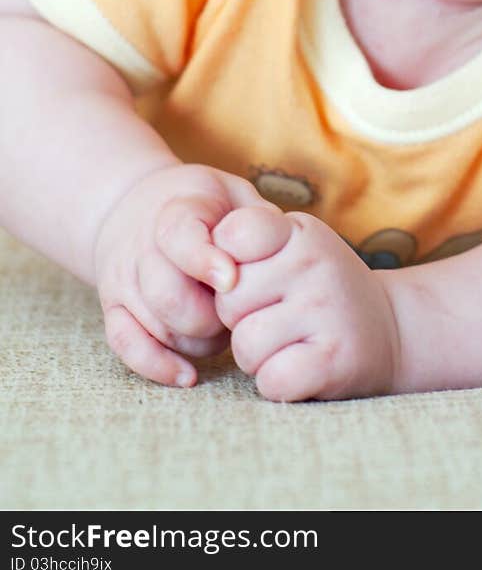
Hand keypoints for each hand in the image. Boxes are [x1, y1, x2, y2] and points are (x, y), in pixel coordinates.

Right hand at [93, 163, 270, 387]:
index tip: (232, 280)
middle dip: (212, 317)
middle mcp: (142, 245)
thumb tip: (282, 253)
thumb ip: (258, 220)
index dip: (205, 262)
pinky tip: (188, 375)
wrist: (136, 205)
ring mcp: (124, 278)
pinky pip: (126, 345)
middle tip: (239, 312)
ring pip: (155, 326)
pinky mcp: (112, 307)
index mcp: (176, 210)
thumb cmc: (204, 205)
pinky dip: (156, 366)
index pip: (179, 237)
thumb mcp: (233, 194)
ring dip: (196, 341)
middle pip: (169, 296)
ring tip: (222, 329)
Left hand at [213, 207, 399, 400]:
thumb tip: (206, 264)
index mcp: (299, 231)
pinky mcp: (334, 360)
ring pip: (245, 345)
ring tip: (290, 342)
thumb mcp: (293, 248)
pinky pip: (271, 380)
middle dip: (240, 318)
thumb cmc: (319, 289)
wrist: (391, 330)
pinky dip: (278, 382)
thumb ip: (247, 243)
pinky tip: (302, 366)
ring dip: (257, 356)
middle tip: (276, 316)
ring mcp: (326, 310)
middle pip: (228, 300)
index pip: (231, 236)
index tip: (254, 278)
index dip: (228, 267)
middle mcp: (314, 263)